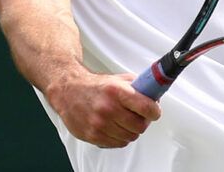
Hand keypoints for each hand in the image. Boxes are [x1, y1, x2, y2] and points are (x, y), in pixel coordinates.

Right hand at [46, 70, 161, 148]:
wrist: (68, 91)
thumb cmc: (95, 86)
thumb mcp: (118, 79)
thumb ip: (138, 86)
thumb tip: (155, 95)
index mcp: (116, 91)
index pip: (146, 107)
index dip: (154, 112)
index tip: (154, 111)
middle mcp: (107, 108)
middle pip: (139, 126)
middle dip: (143, 122)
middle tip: (140, 117)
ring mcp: (99, 124)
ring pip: (130, 137)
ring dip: (131, 130)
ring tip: (126, 121)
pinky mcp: (92, 136)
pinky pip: (117, 144)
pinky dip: (120, 137)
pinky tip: (116, 127)